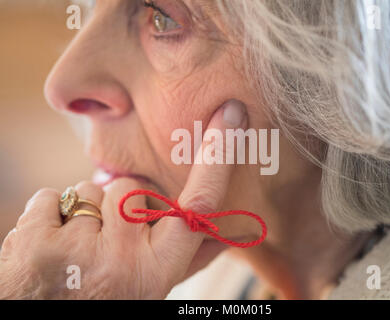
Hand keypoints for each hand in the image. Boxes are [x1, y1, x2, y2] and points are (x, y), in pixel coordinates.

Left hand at [0, 100, 247, 298]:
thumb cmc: (108, 298)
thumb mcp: (152, 286)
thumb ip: (188, 260)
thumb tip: (228, 235)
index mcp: (156, 272)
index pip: (198, 204)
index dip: (218, 156)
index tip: (230, 115)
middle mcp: (120, 261)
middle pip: (129, 188)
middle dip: (118, 204)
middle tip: (108, 241)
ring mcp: (75, 250)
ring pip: (89, 190)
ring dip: (84, 213)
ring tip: (78, 248)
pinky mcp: (34, 240)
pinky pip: (49, 197)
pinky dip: (49, 216)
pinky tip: (52, 245)